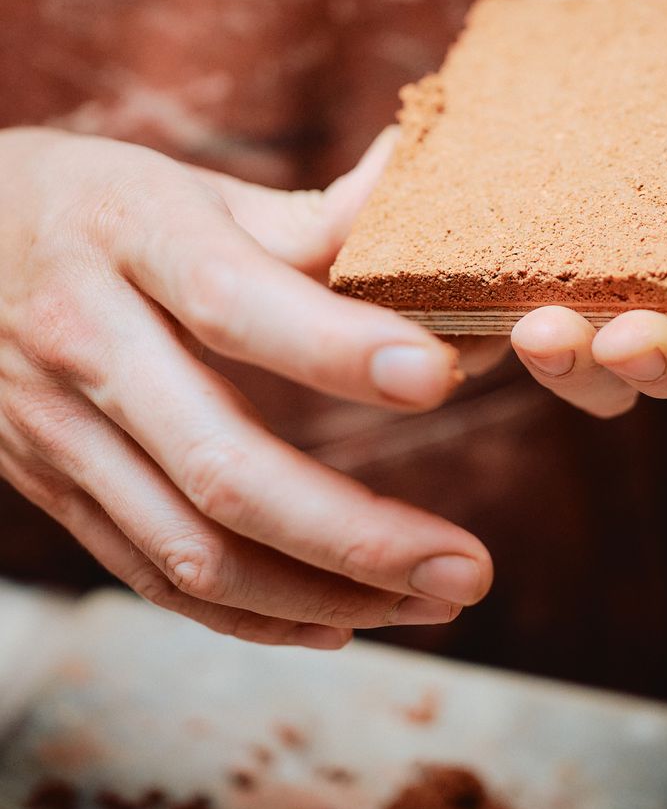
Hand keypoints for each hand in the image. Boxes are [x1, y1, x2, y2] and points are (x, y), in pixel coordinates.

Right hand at [0, 127, 490, 644]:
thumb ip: (307, 217)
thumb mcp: (184, 186)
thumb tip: (425, 196)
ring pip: (192, 549)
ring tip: (433, 598)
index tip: (440, 377)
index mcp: (129, 239)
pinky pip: (155, 576)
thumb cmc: (91, 207)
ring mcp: (60, 431)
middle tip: (469, 567)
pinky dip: (251, 616)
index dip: (336, 347)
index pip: (232, 302)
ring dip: (322, 596)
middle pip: (219, 466)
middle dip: (356, 535)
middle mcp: (87, 342)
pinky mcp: (55, 490)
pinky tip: (340, 622)